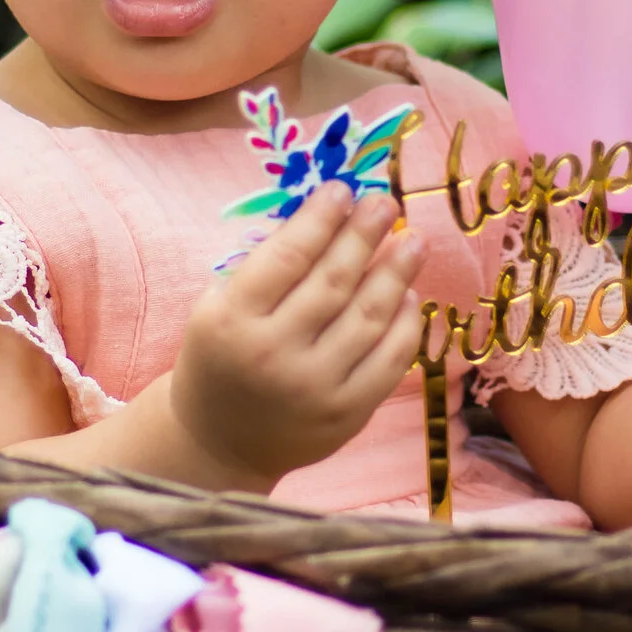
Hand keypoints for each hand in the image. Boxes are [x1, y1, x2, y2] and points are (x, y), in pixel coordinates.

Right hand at [172, 183, 426, 490]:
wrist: (218, 441)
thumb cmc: (220, 357)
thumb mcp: (219, 305)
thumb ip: (266, 264)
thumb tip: (328, 215)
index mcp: (233, 320)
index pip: (287, 257)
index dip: (320, 219)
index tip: (343, 190)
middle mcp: (272, 354)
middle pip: (333, 282)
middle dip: (364, 235)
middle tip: (385, 203)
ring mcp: (313, 388)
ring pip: (368, 318)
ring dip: (396, 273)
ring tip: (413, 242)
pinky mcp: (346, 415)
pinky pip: (389, 362)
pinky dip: (404, 324)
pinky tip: (408, 296)